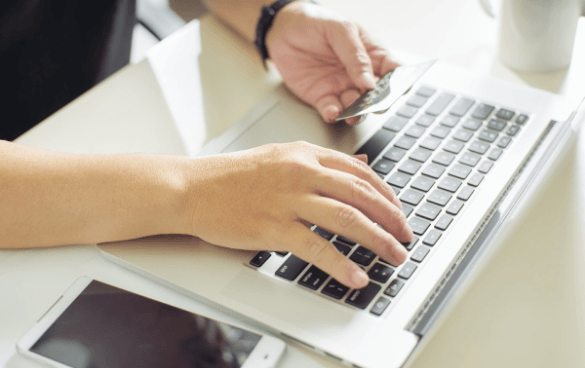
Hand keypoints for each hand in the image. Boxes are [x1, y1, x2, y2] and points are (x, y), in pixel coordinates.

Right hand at [185, 142, 411, 288]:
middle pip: (360, 194)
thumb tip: (359, 165)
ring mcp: (288, 199)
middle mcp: (301, 172)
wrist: (193, 188)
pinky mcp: (273, 226)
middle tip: (405, 236)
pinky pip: (316, 247)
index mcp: (304, 154)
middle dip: (390, 218)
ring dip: (377, 240)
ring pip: (346, 218)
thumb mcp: (280, 156)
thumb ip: (320, 161)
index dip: (386, 194)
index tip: (398, 211)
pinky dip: (340, 264)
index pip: (358, 172)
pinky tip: (356, 276)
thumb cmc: (232, 176)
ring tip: (394, 256)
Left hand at [265, 2, 398, 124]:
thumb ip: (355, 55)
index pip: (394, 71)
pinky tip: (333, 112)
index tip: (399, 89)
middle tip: (374, 103)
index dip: (400, 82)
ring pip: (357, 108)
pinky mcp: (322, 98)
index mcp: (371, 55)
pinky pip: (332, 111)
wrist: (283, 28)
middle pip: (377, 96)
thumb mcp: (340, 29)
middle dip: (378, 103)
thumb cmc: (316, 22)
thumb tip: (370, 82)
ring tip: (353, 111)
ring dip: (357, 113)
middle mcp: (359, 75)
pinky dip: (334, 115)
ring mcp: (342, 88)